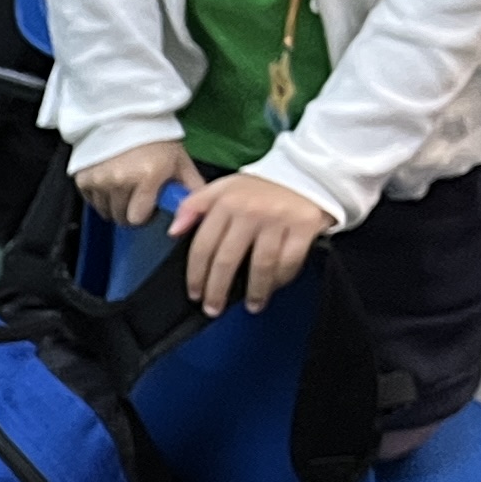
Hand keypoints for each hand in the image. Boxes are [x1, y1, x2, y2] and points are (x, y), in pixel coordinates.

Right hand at [74, 140, 200, 229]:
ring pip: (105, 212)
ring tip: (124, 186)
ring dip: (115, 205)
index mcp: (148, 176)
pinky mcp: (83, 178)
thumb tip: (200, 214)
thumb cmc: (156, 139)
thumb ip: (192, 189)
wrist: (126, 113)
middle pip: (121, 217)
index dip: (144, 214)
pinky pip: (91, 202)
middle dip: (130, 211)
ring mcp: (99, 179)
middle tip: (137, 194)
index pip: (138, 218)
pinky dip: (100, 196)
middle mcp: (120, 180)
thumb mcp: (180, 162)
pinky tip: (110, 180)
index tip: (149, 204)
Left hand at [171, 170, 332, 317]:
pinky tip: (274, 287)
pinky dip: (281, 278)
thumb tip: (174, 231)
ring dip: (254, 291)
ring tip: (252, 305)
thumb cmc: (260, 187)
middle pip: (227, 260)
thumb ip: (194, 206)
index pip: (203, 245)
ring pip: (260, 266)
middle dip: (217, 290)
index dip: (196, 274)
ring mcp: (278, 219)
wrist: (306, 172)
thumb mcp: (224, 188)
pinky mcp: (304, 226)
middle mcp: (250, 210)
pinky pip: (289, 262)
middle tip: (213, 309)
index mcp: (226, 201)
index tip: (195, 293)